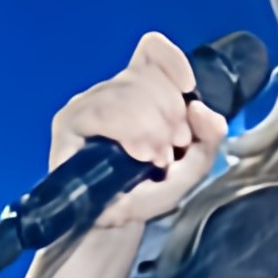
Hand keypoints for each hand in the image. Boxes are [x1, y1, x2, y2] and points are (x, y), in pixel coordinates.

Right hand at [48, 33, 228, 228]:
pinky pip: (101, 110)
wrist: (109, 226)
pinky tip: (136, 153)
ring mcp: (87, 103)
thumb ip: (208, 139)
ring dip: (151, 126)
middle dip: (169, 112)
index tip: (188, 90)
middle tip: (171, 151)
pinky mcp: (68, 121)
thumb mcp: (190, 169)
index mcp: (140, 92)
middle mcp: (111, 90)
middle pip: (146, 75)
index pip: (152, 51)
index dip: (171, 62)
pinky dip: (127, 129)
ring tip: (154, 159)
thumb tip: (201, 109)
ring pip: (126, 90)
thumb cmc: (145, 193)